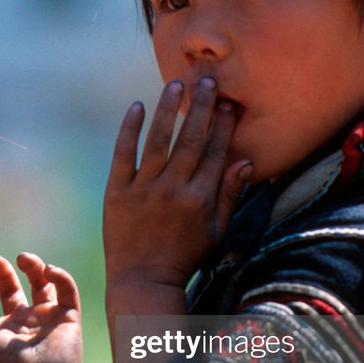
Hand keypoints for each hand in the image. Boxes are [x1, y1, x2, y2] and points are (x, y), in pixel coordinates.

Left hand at [0, 253, 83, 362]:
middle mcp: (21, 319)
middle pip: (10, 287)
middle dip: (2, 271)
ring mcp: (46, 316)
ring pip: (40, 282)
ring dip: (32, 266)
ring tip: (22, 258)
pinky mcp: (68, 314)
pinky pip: (67, 289)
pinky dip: (59, 275)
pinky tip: (47, 270)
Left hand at [103, 77, 250, 315]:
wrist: (143, 281)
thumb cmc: (184, 257)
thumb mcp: (216, 232)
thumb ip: (230, 196)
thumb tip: (247, 162)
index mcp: (201, 200)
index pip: (215, 153)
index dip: (223, 125)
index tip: (229, 102)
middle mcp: (174, 190)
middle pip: (191, 140)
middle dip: (201, 108)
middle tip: (208, 80)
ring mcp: (144, 190)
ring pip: (158, 141)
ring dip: (168, 110)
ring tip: (176, 85)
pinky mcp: (117, 193)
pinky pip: (123, 154)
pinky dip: (129, 130)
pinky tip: (136, 107)